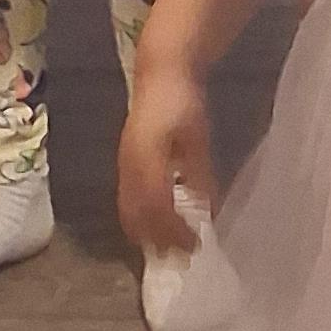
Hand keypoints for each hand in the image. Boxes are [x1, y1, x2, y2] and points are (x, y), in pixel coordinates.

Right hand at [118, 51, 216, 259]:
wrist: (160, 73)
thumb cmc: (184, 101)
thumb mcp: (198, 137)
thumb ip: (200, 173)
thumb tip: (207, 208)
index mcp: (149, 157)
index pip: (158, 206)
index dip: (174, 230)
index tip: (192, 246)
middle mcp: (131, 165)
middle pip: (137, 214)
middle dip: (157, 239)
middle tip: (179, 257)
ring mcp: (123, 164)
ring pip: (127, 210)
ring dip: (145, 233)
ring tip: (166, 248)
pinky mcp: (123, 164)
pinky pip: (125, 199)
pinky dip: (138, 219)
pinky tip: (154, 227)